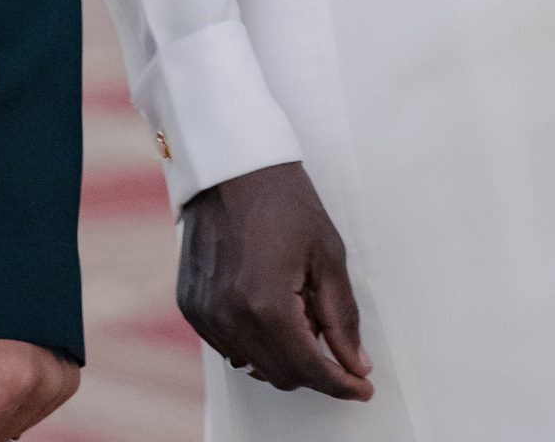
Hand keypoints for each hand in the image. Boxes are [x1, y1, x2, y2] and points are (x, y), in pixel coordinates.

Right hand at [178, 160, 373, 399]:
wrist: (232, 166)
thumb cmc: (284, 199)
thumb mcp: (327, 254)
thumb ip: (341, 317)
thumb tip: (356, 364)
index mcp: (266, 305)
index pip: (308, 369)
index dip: (340, 383)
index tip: (362, 389)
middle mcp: (229, 318)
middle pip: (281, 375)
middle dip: (314, 367)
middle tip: (334, 337)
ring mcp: (205, 315)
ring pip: (254, 366)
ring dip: (284, 354)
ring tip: (300, 309)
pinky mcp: (192, 308)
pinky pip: (229, 346)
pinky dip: (255, 340)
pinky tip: (270, 306)